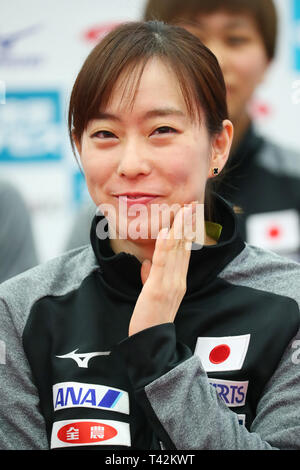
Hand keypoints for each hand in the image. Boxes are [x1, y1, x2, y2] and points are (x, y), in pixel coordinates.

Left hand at [128, 202, 196, 336]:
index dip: (186, 232)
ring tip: (182, 210)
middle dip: (187, 224)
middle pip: (183, 248)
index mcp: (177, 281)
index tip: (188, 215)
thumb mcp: (151, 296)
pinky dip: (164, 247)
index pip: (184, 252)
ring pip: (176, 252)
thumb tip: (146, 263)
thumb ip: (150, 278)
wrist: (150, 344)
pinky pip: (162, 265)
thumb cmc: (149, 320)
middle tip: (191, 204)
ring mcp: (170, 285)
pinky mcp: (157, 290)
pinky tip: (166, 232)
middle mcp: (178, 281)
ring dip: (179, 229)